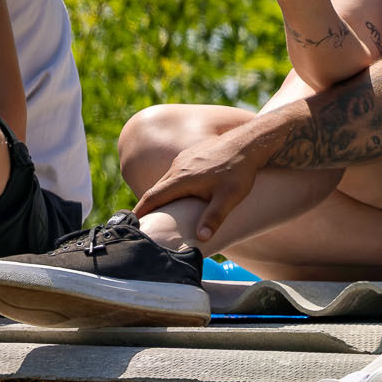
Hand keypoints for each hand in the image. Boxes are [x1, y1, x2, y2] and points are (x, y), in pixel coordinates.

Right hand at [133, 123, 273, 242]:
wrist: (250, 143)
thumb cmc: (240, 171)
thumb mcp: (229, 197)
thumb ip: (214, 217)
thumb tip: (201, 238)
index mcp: (181, 178)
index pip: (152, 197)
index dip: (140, 212)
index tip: (131, 224)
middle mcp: (178, 167)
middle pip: (157, 189)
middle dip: (148, 206)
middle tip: (143, 222)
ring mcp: (184, 158)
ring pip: (166, 180)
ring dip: (161, 194)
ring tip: (160, 211)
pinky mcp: (193, 153)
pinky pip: (176, 172)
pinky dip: (172, 185)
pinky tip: (180, 192)